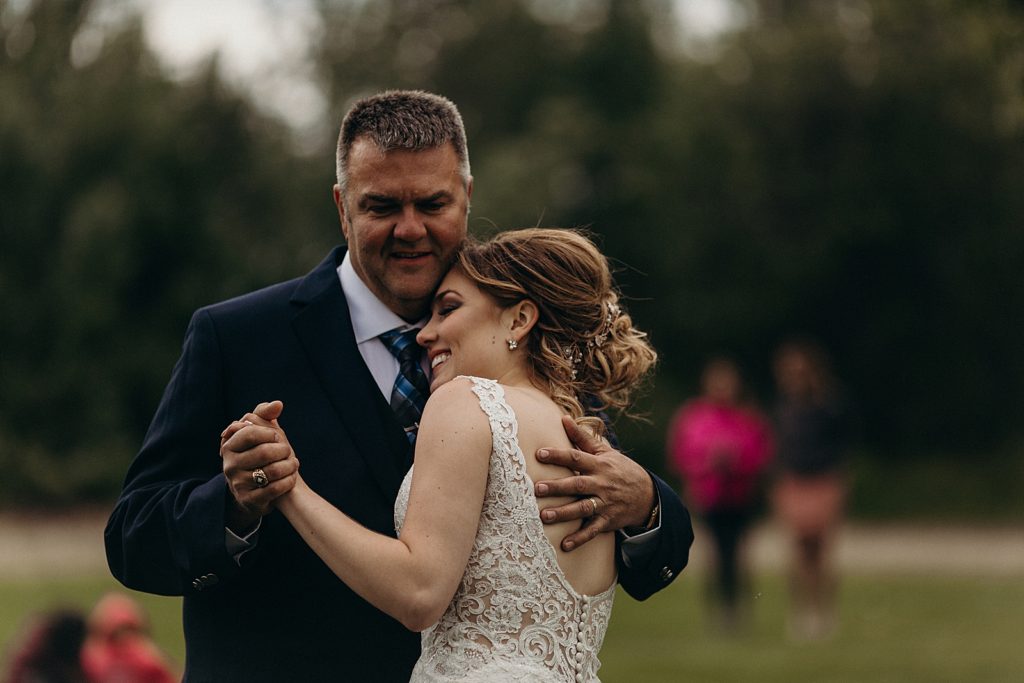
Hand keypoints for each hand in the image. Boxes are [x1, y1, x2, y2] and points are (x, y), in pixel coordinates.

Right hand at [219, 401, 299, 532]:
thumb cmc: (259, 455)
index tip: (278, 437)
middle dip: (283, 450)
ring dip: (289, 466)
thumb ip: (264, 415)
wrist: (255, 490)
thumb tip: (278, 404)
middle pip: (264, 452)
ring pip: (272, 471)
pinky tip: (291, 478)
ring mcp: (238, 484)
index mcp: (229, 446)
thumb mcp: (259, 433)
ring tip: (294, 464)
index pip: (250, 433)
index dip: (270, 433)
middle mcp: (229, 465)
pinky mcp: (249, 500)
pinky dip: (288, 481)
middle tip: (288, 452)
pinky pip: (275, 489)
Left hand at [534, 415, 655, 550]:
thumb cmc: (620, 469)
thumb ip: (582, 437)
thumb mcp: (605, 451)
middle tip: (537, 488)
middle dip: (558, 487)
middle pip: (577, 484)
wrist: (647, 494)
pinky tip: (564, 545)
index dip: (558, 455)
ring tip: (544, 516)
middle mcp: (601, 483)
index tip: (539, 454)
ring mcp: (605, 503)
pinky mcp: (608, 520)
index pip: (576, 457)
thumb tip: (563, 418)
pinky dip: (580, 538)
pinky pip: (593, 531)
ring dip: (564, 513)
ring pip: (583, 508)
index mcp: (598, 464)